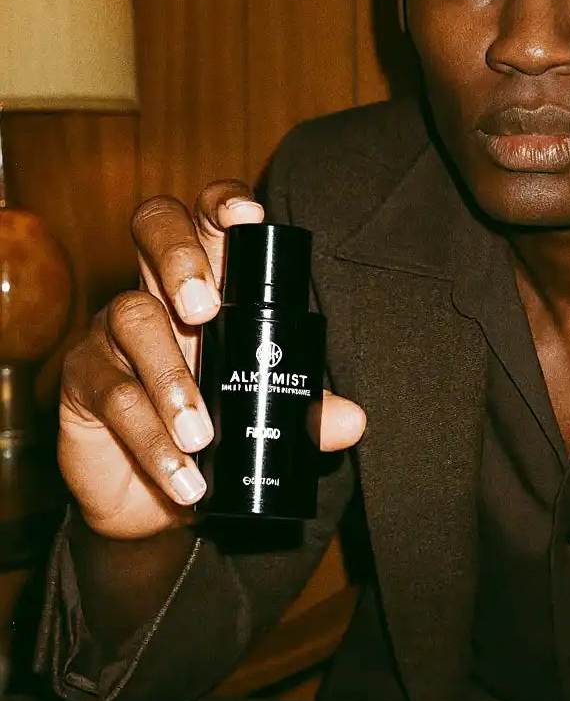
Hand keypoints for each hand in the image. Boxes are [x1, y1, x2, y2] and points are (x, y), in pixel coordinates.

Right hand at [58, 180, 366, 539]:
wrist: (157, 497)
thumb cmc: (219, 428)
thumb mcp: (266, 412)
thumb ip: (307, 410)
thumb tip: (353, 421)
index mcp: (211, 283)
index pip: (209, 221)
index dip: (222, 203)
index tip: (249, 215)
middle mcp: (159, 291)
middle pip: (154, 227)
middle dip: (180, 257)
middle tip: (204, 309)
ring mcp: (114, 333)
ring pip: (133, 318)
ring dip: (171, 378)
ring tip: (199, 432)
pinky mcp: (84, 382)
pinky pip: (114, 396)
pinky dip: (151, 439)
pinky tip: (182, 471)